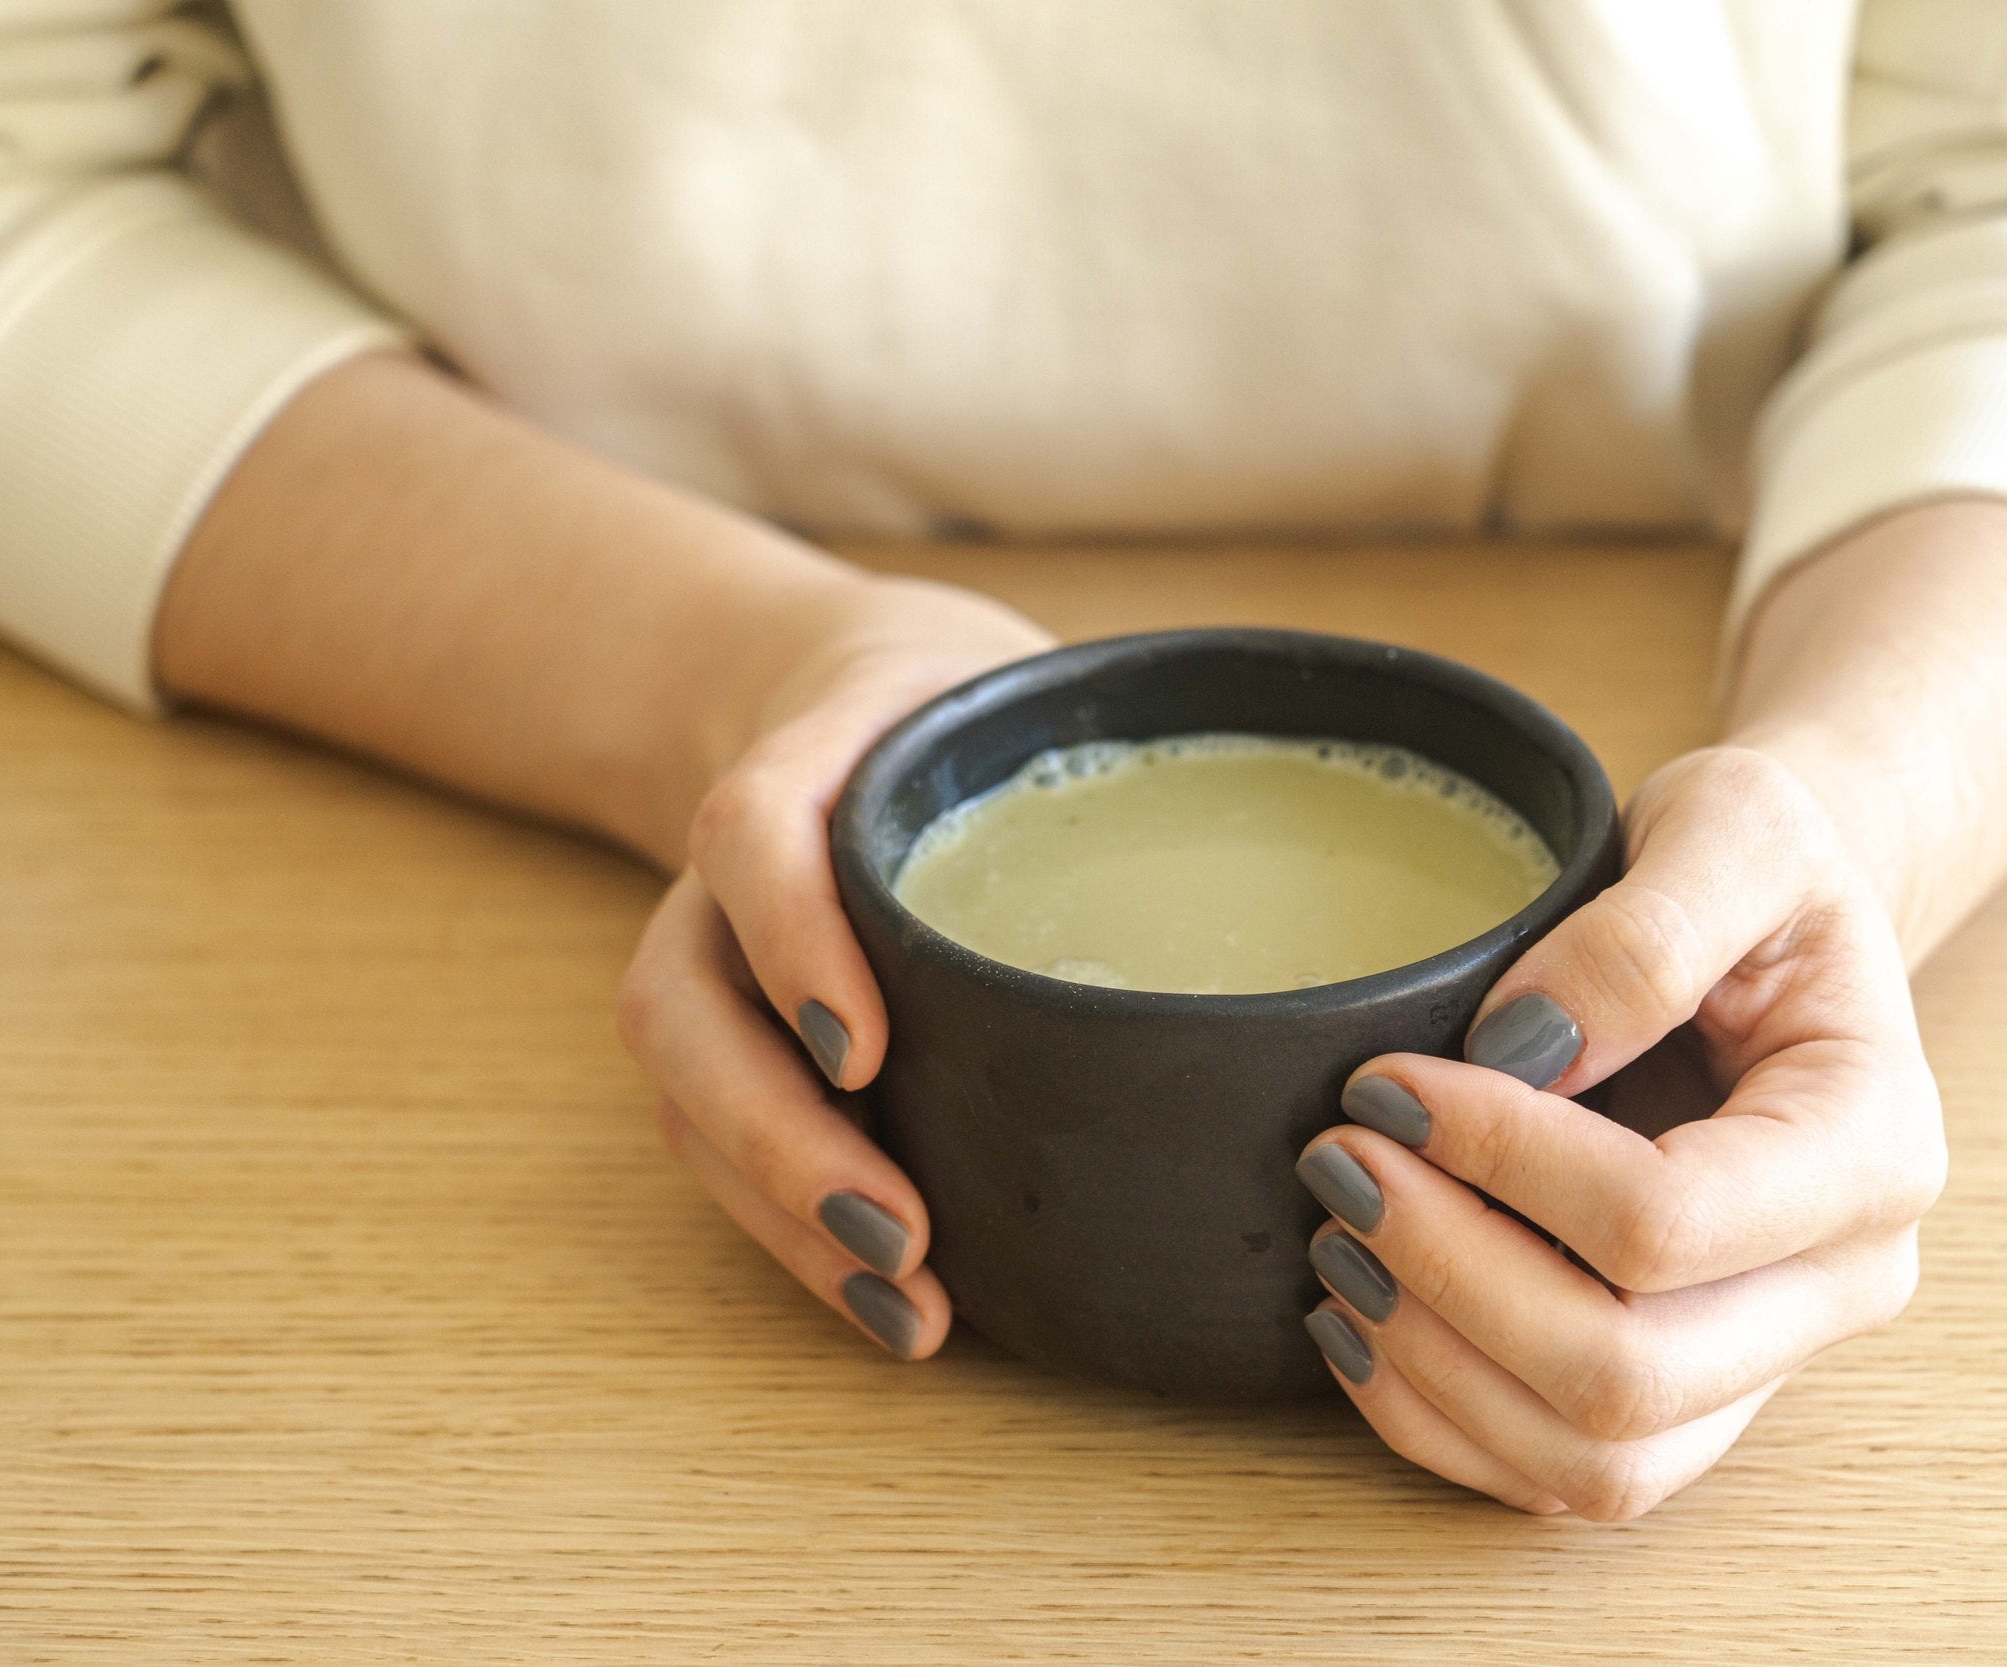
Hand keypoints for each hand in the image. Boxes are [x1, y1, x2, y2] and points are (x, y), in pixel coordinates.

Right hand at [617, 578, 1052, 1358]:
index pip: (753, 835)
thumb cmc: (973, 724)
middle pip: (683, 1010)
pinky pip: (720, 1147)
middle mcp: (725, 879)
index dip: (793, 939)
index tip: (862, 1050)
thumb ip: (1125, 764)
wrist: (859, 712)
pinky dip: (792, 1232)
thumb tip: (1323, 911)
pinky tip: (887, 1296)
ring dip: (784, 1213)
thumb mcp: (1034, 698)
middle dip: (781, 1137)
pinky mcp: (732, 1043)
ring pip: (686, 1097)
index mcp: (804, 762)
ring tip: (903, 1303)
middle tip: (901, 1235)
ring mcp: (712, 965)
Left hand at [1295, 746, 1945, 1517]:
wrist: (1775, 936)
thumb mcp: (1732, 828)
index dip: (1500, 1161)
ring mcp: (1764, 1360)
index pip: (1665, 1220)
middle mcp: (1840, 1285)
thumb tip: (1521, 1048)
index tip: (1384, 1083)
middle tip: (1337, 1167)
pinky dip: (1439, 1421)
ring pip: (1593, 1460)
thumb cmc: (1763, 874)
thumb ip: (1642, 932)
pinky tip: (1357, 1326)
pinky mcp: (1686, 1396)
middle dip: (1449, 1279)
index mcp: (1872, 1148)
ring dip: (1432, 1365)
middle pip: (1627, 1375)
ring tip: (1335, 1241)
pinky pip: (1558, 1477)